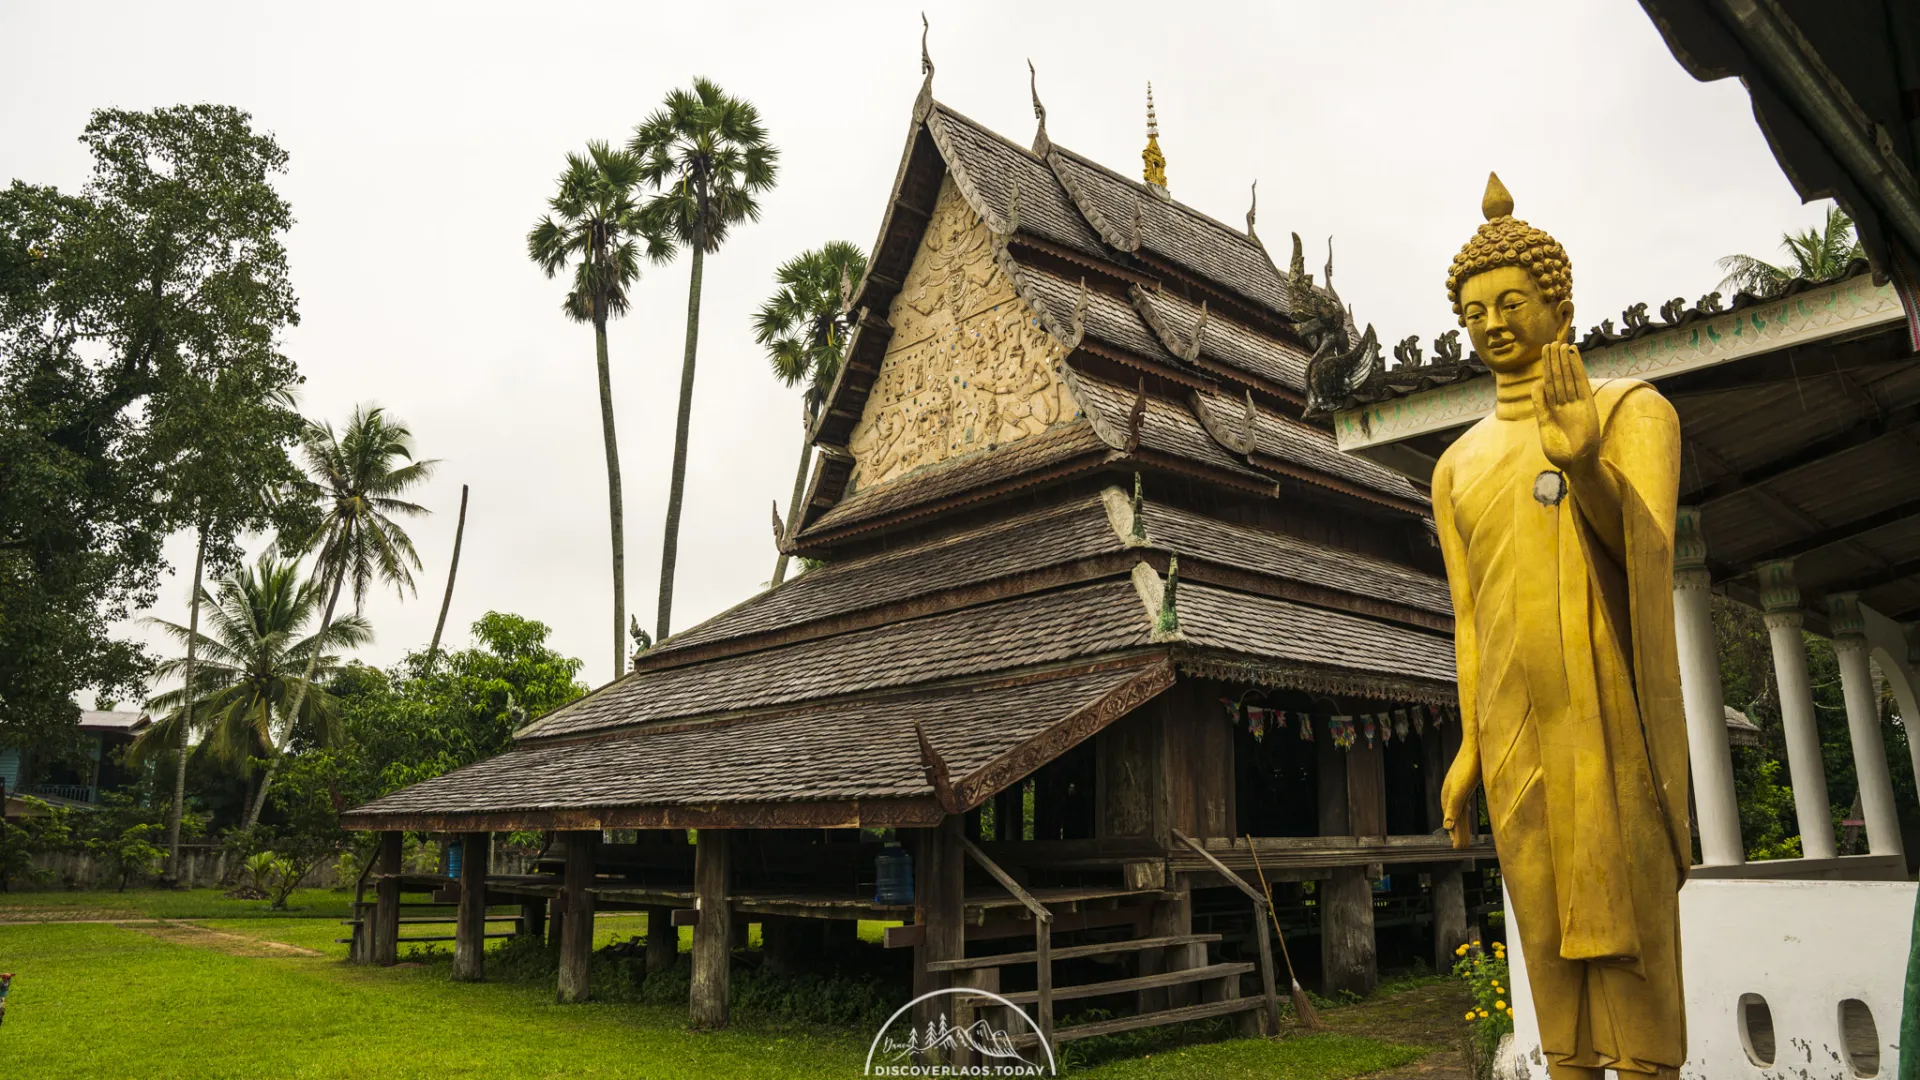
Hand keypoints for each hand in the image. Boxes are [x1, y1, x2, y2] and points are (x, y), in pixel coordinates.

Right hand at [1438, 749, 1480, 849]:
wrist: (1475, 744)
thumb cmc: (1469, 766)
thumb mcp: (1461, 789)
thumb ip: (1453, 808)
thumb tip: (1446, 827)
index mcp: (1447, 796)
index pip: (1451, 821)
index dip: (1455, 834)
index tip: (1459, 848)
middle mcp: (1450, 793)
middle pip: (1454, 817)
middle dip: (1457, 832)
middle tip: (1461, 847)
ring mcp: (1457, 788)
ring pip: (1459, 811)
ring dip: (1461, 824)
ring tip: (1464, 837)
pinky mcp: (1465, 783)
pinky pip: (1463, 803)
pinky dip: (1464, 813)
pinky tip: (1466, 814)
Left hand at [1533, 332, 1599, 471]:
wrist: (1576, 464)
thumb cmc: (1560, 451)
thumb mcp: (1545, 427)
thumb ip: (1541, 407)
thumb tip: (1536, 384)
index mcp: (1551, 410)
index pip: (1548, 385)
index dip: (1546, 369)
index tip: (1543, 354)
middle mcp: (1564, 404)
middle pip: (1558, 378)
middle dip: (1554, 361)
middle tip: (1550, 342)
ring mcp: (1576, 403)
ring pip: (1568, 377)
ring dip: (1565, 361)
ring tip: (1562, 344)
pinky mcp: (1587, 404)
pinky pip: (1581, 382)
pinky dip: (1577, 368)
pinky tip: (1574, 355)